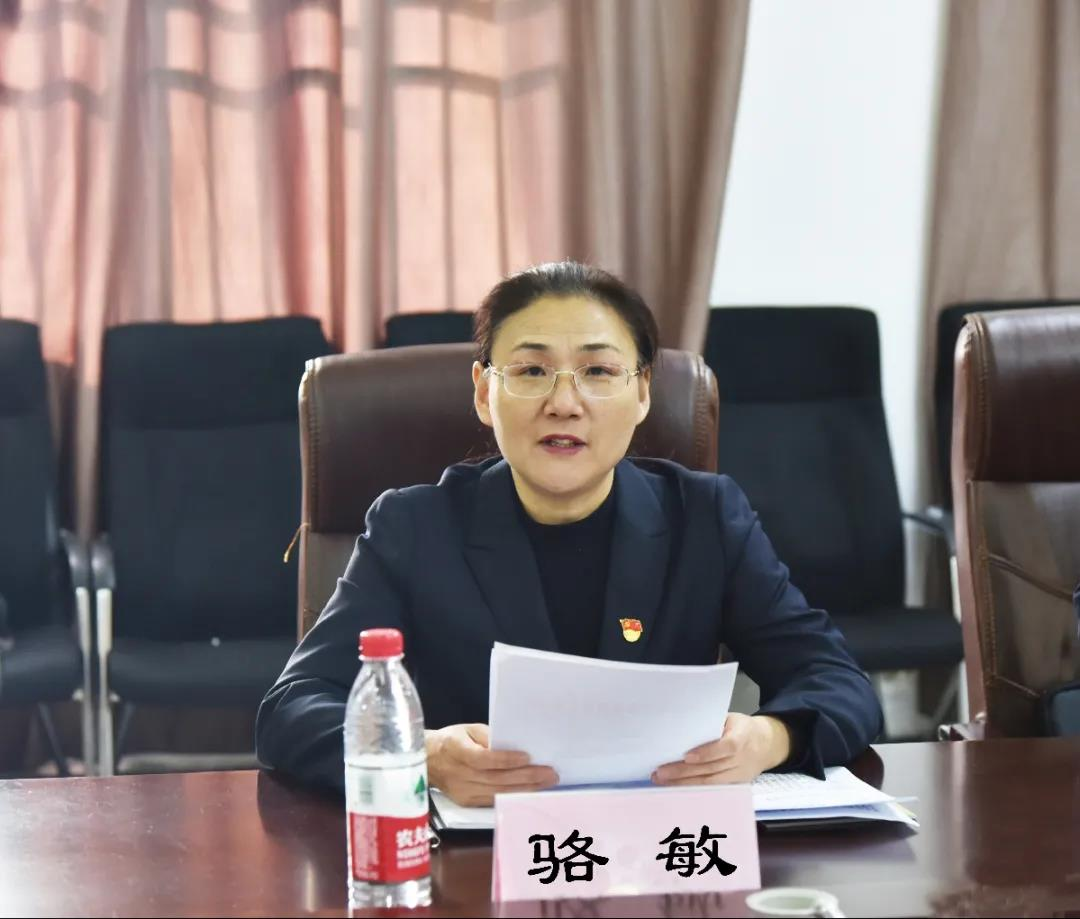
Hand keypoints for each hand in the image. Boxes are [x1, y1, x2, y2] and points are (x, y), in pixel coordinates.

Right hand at [425, 723, 558, 805]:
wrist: (427, 761)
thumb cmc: (451, 740)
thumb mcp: (468, 729)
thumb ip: (488, 736)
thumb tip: (511, 744)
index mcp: (456, 750)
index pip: (483, 759)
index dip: (505, 760)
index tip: (528, 757)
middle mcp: (459, 775)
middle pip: (495, 779)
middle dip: (526, 777)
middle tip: (550, 773)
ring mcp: (462, 792)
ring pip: (498, 793)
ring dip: (525, 789)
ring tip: (546, 783)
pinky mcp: (466, 802)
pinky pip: (493, 801)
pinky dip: (513, 796)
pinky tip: (530, 792)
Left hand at [651, 713, 791, 785]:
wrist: (768, 744)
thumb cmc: (743, 728)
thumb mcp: (732, 718)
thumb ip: (713, 724)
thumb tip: (684, 726)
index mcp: (743, 736)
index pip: (726, 747)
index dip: (707, 753)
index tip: (686, 756)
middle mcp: (743, 758)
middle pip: (712, 768)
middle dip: (684, 772)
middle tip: (660, 772)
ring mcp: (740, 774)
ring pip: (711, 782)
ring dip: (684, 783)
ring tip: (663, 781)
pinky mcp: (736, 784)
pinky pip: (714, 789)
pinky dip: (695, 789)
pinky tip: (678, 788)